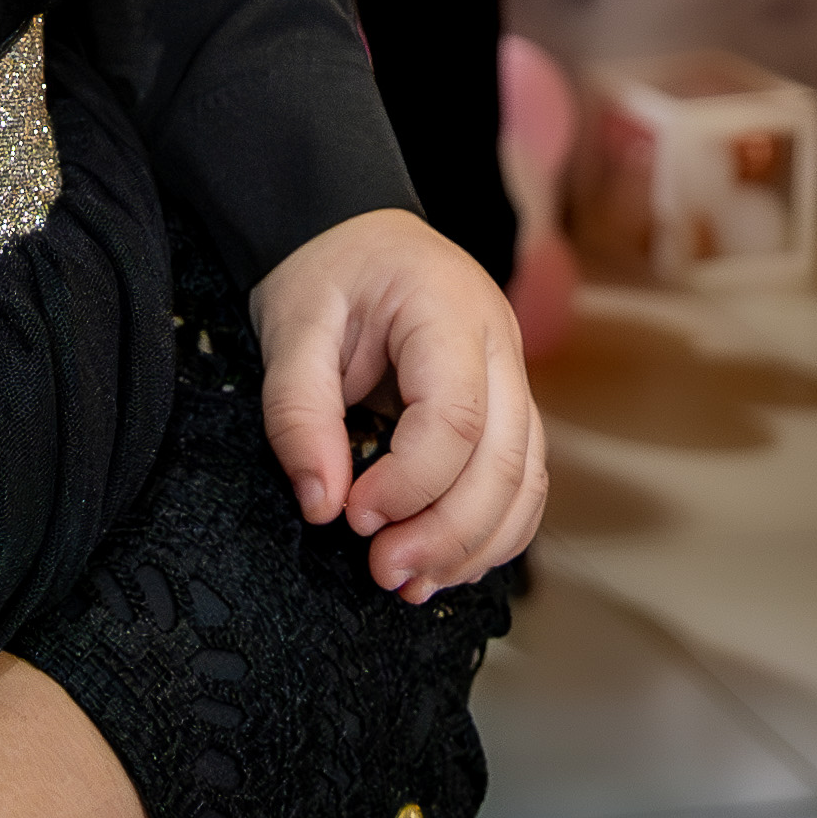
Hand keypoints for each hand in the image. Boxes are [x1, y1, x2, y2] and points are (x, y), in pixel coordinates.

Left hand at [248, 208, 544, 598]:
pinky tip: (447, 565)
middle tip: (383, 570)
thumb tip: (321, 505)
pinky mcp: (507, 409)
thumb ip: (298, 414)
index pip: (456, 419)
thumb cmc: (326, 272)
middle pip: (505, 460)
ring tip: (411, 583)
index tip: (352, 513)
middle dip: (447, 531)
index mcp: (449, 309)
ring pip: (526, 480)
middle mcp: (499, 344)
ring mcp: (512, 376)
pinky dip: (494, 533)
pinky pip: (524, 481)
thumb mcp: (290, 327)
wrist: (352, 234)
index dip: (410, 484)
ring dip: (475, 544)